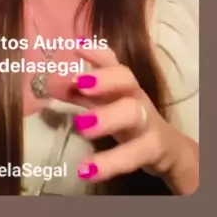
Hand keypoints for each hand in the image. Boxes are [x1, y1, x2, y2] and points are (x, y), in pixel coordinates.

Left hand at [66, 45, 198, 194]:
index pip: (113, 62)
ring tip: (82, 126)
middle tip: (80, 83)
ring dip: (108, 117)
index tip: (77, 46)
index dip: (97, 53)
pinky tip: (86, 170)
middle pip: (127, 80)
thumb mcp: (105, 104)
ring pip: (133, 114)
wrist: (166, 149)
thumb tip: (50, 84)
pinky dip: (111, 163)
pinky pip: (135, 154)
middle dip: (105, 79)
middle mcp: (136, 98)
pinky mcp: (152, 149)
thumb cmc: (128, 120)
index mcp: (123, 86)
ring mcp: (147, 122)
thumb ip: (78, 96)